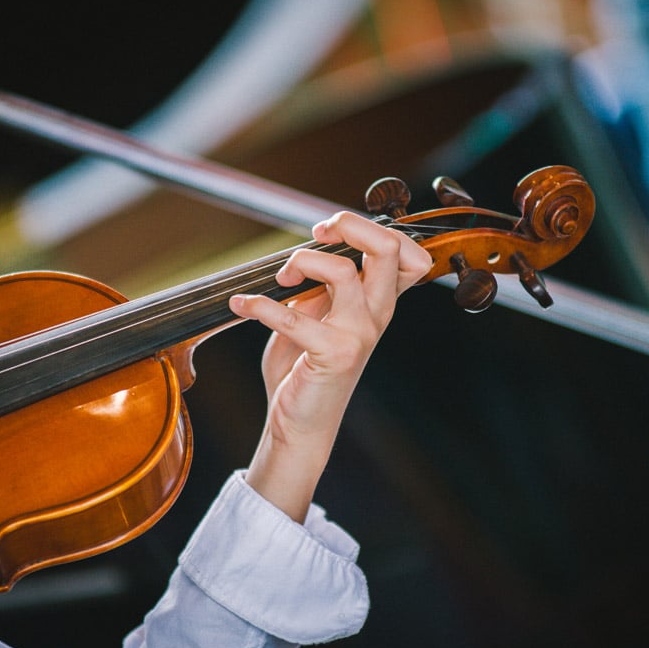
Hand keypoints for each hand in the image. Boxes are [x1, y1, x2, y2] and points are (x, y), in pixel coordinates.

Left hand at [228, 212, 431, 520]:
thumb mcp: (317, 315)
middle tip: (316, 233)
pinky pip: (294, 316)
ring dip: (301, 261)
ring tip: (281, 279)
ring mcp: (358, 335)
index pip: (407, 253)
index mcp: (377, 303)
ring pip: (343, 271)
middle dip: (348, 225)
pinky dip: (259, 305)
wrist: (300, 422)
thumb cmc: (306, 367)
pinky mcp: (332, 355)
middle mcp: (376, 315)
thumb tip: (306, 257)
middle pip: (387, 247)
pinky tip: (241, 305)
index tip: (331, 232)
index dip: (372, 228)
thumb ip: (321, 286)